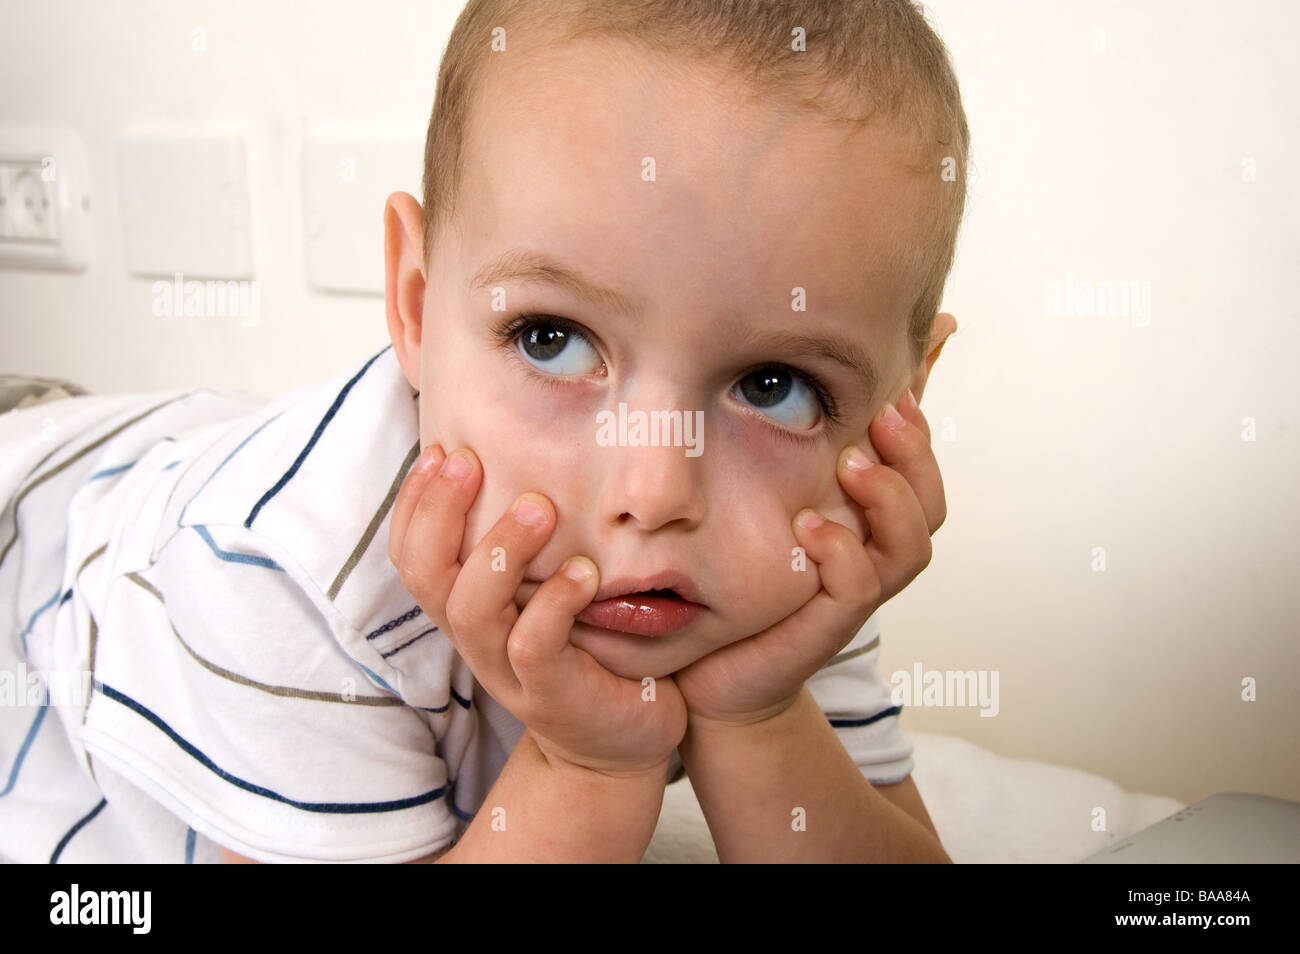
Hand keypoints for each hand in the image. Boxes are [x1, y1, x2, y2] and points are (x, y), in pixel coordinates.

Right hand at [388, 444, 687, 777]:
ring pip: (471, 610)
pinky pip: (534, 646)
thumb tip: (532, 461)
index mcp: (468, 610)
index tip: (442, 451)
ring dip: (498, 550)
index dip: (414, 503)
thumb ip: (530, 545)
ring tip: (538, 507)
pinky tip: (584, 572)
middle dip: (438, 512)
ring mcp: (509, 670)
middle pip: (425, 576)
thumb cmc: (588, 652)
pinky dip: (554, 603)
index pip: (412, 555)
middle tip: (472, 460)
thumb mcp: (546, 593)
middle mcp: (477, 640)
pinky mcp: (551, 694)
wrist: (618, 744)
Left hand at [673, 390, 945, 726]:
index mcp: (865, 527)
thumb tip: (801, 399)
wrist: (715, 677)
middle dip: (915, 455)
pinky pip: (857, 587)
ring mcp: (852, 595)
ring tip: (852, 463)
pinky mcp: (825, 626)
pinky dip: (841, 552)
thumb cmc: (741, 586)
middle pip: (930, 507)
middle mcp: (871, 559)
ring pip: (908, 547)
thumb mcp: (766, 510)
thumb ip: (789, 463)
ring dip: (888, 499)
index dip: (916, 434)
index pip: (918, 476)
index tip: (893, 390)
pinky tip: (808, 525)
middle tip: (885, 413)